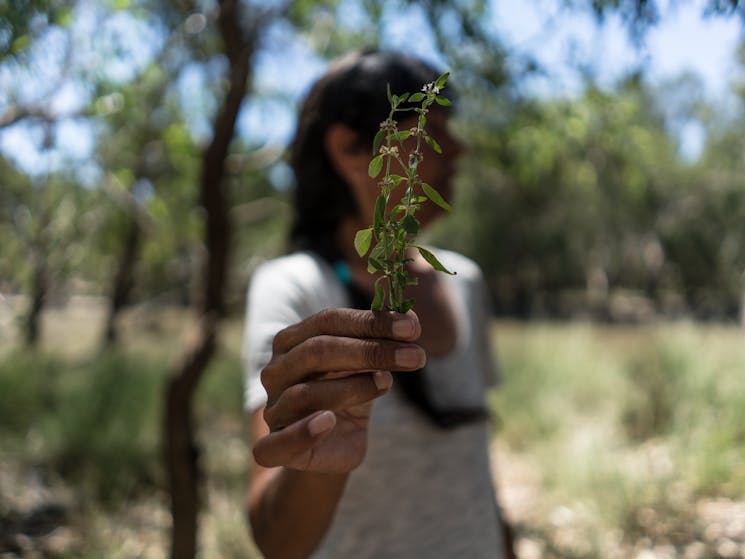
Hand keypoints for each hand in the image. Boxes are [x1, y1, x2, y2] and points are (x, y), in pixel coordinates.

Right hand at [252, 308, 423, 472]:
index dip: (371, 321)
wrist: (333, 447)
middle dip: (370, 351)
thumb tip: (409, 318)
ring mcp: (273, 408)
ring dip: (352, 387)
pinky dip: (303, 431)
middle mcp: (277, 370)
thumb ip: (379, 341)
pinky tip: (329, 421)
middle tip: (415, 356)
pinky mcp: (274, 447)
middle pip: (318, 351)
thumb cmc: (350, 394)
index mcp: (293, 341)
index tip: (413, 327)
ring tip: (386, 384)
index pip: (328, 321)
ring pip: (305, 393)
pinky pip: (277, 442)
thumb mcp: (366, 366)